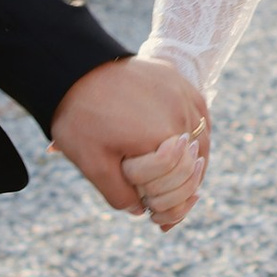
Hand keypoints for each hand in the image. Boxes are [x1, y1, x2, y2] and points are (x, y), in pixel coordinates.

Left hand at [50, 54, 209, 218]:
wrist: (76, 67)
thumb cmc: (81, 116)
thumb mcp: (92, 164)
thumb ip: (119, 195)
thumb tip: (141, 210)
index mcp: (161, 137)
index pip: (175, 185)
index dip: (158, 202)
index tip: (146, 208)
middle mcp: (181, 116)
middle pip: (193, 169)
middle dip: (176, 192)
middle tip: (159, 206)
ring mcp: (185, 97)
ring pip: (200, 147)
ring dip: (188, 169)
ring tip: (170, 185)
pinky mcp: (183, 86)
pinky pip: (200, 122)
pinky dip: (192, 143)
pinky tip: (180, 155)